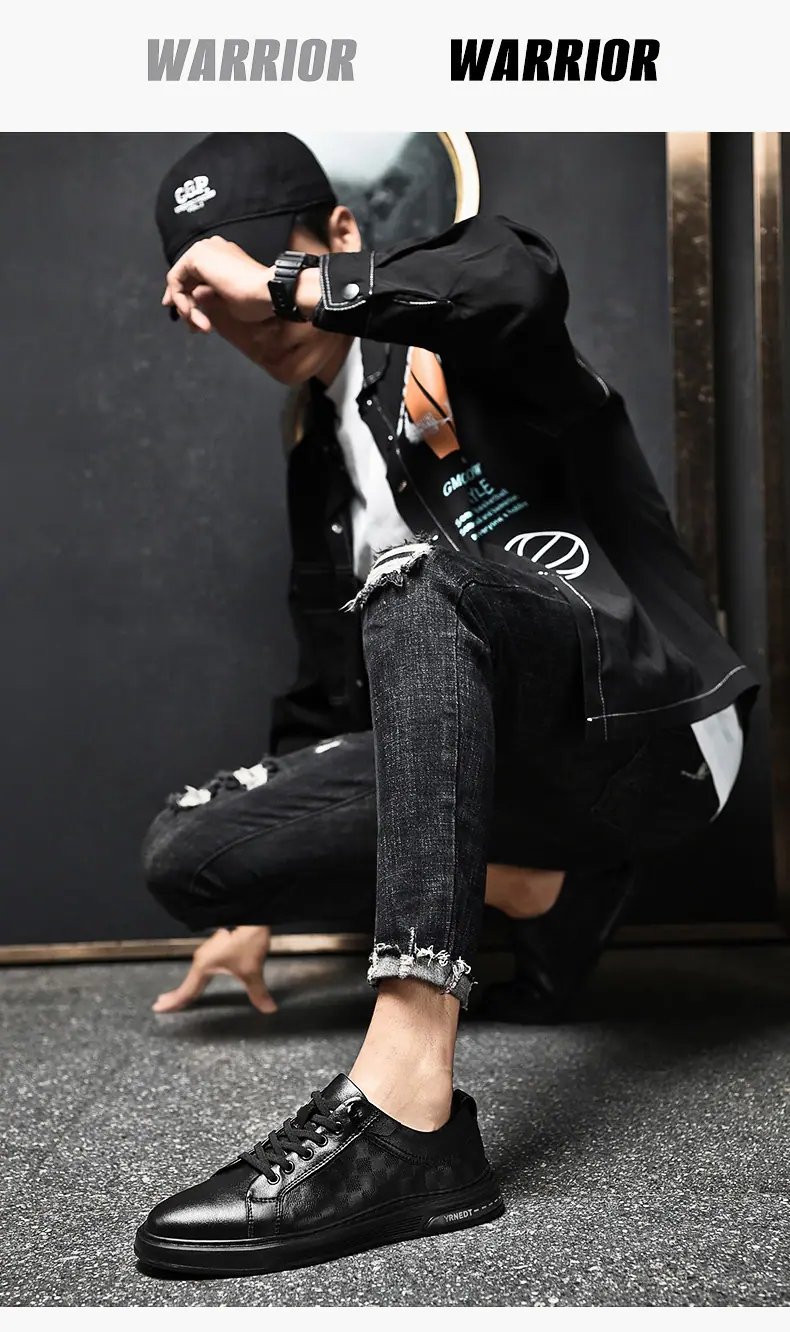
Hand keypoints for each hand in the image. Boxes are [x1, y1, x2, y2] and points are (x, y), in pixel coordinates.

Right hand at [152, 925, 277, 1013]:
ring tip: (177, 996)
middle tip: (159, 1004)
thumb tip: (269, 1010)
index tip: (158, 1009)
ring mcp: (207, 952)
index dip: (174, 1002)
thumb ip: (258, 992)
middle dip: (174, 995)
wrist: (252, 914)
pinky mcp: (215, 948)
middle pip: (186, 982)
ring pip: (193, 974)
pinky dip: (195, 978)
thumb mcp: (252, 970)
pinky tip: (199, 979)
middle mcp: (201, 959)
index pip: (187, 990)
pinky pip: (201, 968)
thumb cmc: (247, 943)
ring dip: (185, 986)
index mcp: (204, 966)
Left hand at [162, 236, 274, 331]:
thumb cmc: (258, 299)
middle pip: (185, 278)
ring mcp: (203, 250)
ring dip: (186, 307)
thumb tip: (193, 298)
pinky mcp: (196, 256)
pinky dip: (181, 300)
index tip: (186, 316)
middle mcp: (211, 248)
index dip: (185, 297)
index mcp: (221, 256)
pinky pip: (176, 280)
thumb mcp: (228, 301)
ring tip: (200, 325)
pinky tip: (193, 314)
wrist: (268, 291)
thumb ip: (209, 297)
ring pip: (180, 281)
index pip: (194, 275)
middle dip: (185, 306)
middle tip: (193, 327)